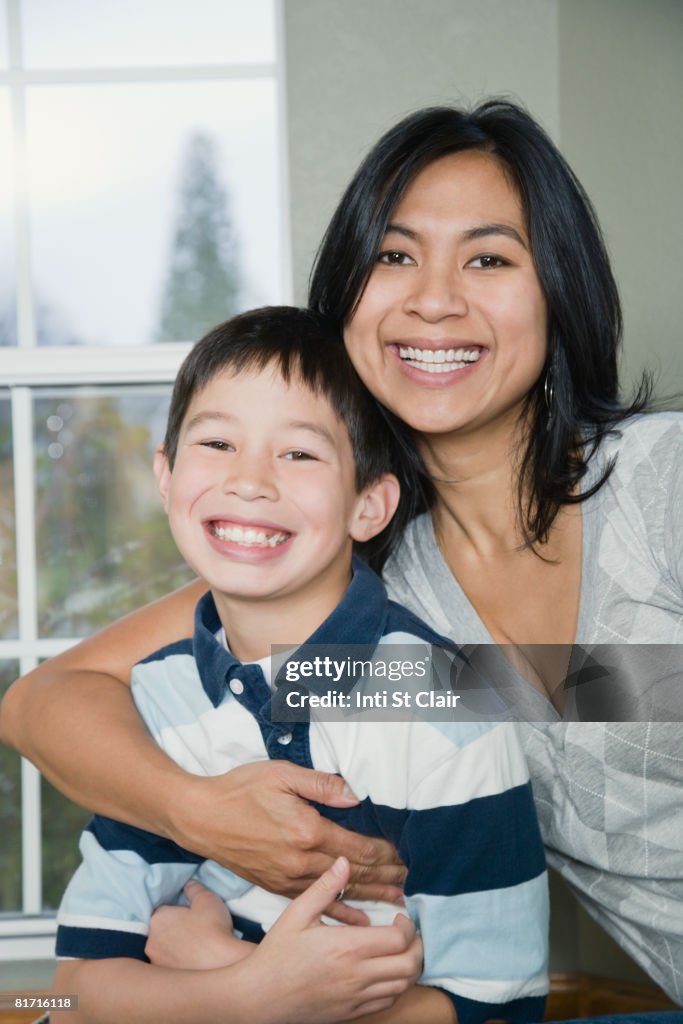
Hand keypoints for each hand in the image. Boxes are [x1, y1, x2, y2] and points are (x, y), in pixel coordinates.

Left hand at [145, 879, 254, 969]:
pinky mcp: (165, 979)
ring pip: (163, 950)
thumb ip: (194, 889)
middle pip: (160, 931)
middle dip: (172, 930)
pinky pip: (169, 967)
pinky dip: (177, 964)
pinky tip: (192, 962)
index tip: (190, 916)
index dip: (177, 911)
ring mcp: (156, 962)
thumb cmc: (213, 929)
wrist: (221, 964)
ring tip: (194, 948)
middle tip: (193, 931)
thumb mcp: (207, 899)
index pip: (163, 910)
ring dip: (173, 948)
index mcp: (159, 919)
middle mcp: (151, 941)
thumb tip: (188, 885)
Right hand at [172, 761, 405, 923]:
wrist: (199, 818)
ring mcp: (288, 878)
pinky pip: (317, 903)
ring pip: (340, 891)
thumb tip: (355, 794)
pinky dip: (342, 911)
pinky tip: (359, 920)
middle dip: (386, 876)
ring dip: (371, 895)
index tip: (407, 856)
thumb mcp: (281, 775)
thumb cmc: (239, 790)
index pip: (357, 848)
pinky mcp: (277, 887)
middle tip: (413, 880)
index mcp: (307, 831)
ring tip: (398, 900)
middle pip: (354, 873)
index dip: (385, 853)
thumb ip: (321, 785)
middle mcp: (301, 862)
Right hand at [248, 857, 422, 1023]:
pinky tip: (385, 971)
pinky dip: (396, 987)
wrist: (259, 997)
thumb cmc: (278, 953)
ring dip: (409, 966)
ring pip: (403, 986)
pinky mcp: (352, 1013)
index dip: (408, 926)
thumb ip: (325, 887)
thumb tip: (345, 861)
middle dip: (418, 946)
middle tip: (408, 933)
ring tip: (400, 950)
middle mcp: (357, 976)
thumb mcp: (297, 913)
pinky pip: (388, 1002)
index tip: (399, 916)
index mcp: (347, 947)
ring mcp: (356, 998)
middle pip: (410, 965)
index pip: (399, 939)